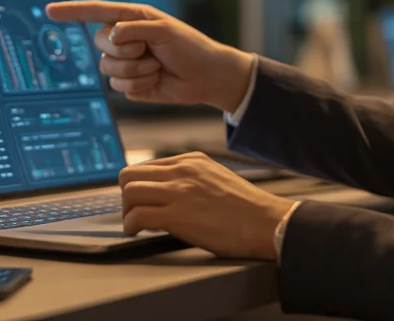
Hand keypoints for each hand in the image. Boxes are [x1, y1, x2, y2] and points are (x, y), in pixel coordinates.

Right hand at [45, 1, 253, 112]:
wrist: (206, 77)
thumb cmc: (189, 47)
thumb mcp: (164, 30)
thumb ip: (135, 28)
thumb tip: (112, 35)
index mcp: (131, 19)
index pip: (96, 12)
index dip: (73, 11)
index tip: (50, 10)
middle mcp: (124, 39)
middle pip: (100, 43)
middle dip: (124, 50)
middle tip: (147, 50)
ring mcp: (125, 62)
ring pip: (108, 67)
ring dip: (134, 70)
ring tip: (156, 66)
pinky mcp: (129, 84)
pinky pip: (119, 86)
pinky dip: (139, 84)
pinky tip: (155, 80)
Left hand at [119, 152, 293, 259]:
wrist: (266, 222)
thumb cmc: (247, 208)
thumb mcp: (216, 178)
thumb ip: (192, 178)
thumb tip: (168, 192)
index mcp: (192, 160)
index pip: (147, 166)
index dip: (140, 186)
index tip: (143, 201)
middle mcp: (182, 171)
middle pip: (130, 174)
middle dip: (127, 196)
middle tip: (135, 212)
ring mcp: (178, 192)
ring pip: (129, 192)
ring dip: (127, 211)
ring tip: (136, 224)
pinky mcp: (177, 215)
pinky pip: (137, 216)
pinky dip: (131, 226)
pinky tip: (138, 233)